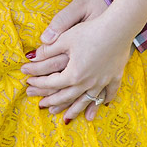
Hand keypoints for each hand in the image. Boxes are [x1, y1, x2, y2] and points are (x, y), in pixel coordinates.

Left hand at [23, 0, 128, 122]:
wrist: (118, 28)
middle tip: (41, 105)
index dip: (38, 83)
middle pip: (67, 96)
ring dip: (74, 109)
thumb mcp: (65, 39)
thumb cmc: (90, 31)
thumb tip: (33, 56)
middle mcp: (87, 82)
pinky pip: (108, 93)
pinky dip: (102, 101)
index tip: (28, 81)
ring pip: (86, 101)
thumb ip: (48, 50)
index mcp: (73, 74)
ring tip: (66, 118)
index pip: (51, 83)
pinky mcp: (114, 77)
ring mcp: (102, 82)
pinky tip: (99, 107)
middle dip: (52, 101)